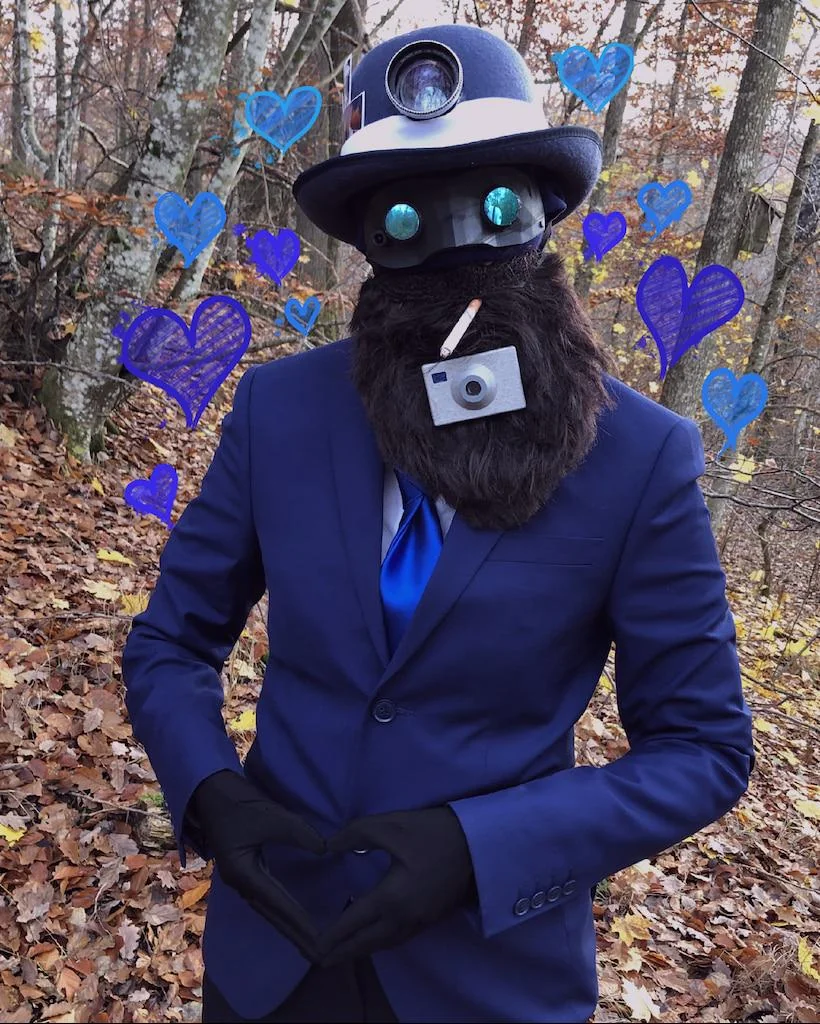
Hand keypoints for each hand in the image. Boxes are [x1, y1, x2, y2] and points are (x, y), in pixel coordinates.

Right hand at [189, 770, 325, 961]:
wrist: (208, 789)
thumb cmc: (237, 802)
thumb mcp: (271, 815)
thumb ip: (299, 833)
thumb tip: (325, 850)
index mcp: (243, 873)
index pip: (278, 903)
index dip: (299, 921)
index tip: (319, 939)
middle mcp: (239, 882)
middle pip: (271, 914)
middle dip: (294, 933)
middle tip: (318, 954)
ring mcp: (239, 877)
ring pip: (267, 908)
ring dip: (287, 924)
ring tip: (308, 942)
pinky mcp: (242, 868)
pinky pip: (264, 896)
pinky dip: (280, 909)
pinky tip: (291, 914)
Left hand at [319, 807, 474, 965]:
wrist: (480, 843)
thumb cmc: (433, 832)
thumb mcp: (390, 825)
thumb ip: (355, 834)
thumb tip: (329, 845)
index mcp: (391, 898)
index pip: (353, 922)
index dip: (332, 935)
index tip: (312, 946)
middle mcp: (404, 918)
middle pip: (367, 943)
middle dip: (342, 952)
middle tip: (320, 959)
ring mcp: (420, 922)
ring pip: (383, 944)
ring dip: (361, 950)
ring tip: (342, 951)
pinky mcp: (431, 919)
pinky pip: (397, 939)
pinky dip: (379, 943)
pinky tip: (372, 936)